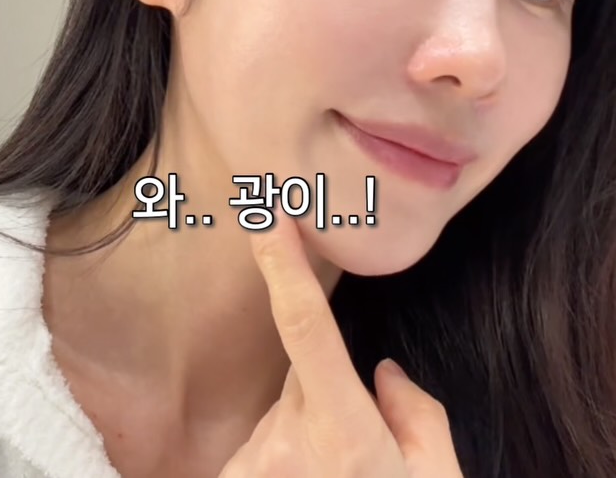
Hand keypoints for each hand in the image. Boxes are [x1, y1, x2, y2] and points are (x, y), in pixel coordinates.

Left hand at [218, 212, 463, 476]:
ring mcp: (252, 467)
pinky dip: (284, 461)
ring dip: (305, 435)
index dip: (284, 266)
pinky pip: (261, 449)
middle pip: (301, 379)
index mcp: (344, 434)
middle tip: (359, 451)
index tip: (268, 218)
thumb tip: (384, 375)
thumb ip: (420, 417)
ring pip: (282, 416)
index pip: (306, 327)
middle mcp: (287, 444)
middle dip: (325, 393)